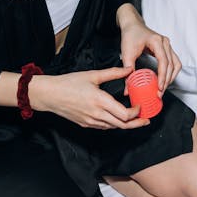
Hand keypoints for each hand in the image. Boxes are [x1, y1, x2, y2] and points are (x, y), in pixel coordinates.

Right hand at [31, 67, 147, 129]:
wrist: (50, 95)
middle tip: (146, 120)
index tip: (140, 106)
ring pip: (113, 127)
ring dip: (125, 125)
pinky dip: (113, 124)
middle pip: (122, 125)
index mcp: (100, 101)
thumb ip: (113, 73)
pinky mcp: (85, 124)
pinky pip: (104, 127)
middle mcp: (97, 114)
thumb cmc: (69, 83)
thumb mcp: (93, 75)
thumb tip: (129, 69)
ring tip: (135, 120)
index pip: (124, 114)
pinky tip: (117, 118)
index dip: (136, 113)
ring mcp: (91, 122)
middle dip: (136, 123)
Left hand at [117, 4, 181, 91]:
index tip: (160, 88)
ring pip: (176, 64)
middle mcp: (165, 42)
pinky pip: (174, 62)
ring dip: (171, 77)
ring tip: (163, 88)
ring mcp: (168, 45)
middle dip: (167, 81)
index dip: (163, 76)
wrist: (132, 25)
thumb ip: (127, 71)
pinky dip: (172, 72)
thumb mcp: (126, 53)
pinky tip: (166, 80)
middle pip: (171, 65)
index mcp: (156, 41)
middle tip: (159, 93)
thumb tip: (127, 89)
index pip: (164, 61)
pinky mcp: (167, 49)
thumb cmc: (130, 35)